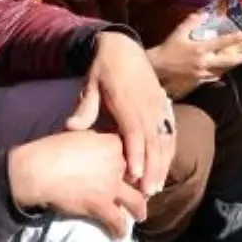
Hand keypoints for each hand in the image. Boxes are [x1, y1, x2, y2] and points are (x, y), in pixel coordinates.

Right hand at [9, 130, 148, 237]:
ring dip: (139, 211)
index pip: (135, 154)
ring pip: (136, 201)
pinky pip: (117, 221)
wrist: (37, 170)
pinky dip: (120, 230)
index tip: (135, 172)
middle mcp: (118, 163)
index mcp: (113, 143)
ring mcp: (111, 185)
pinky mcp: (100, 204)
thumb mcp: (81, 135)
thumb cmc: (52, 150)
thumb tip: (99, 144)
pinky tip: (118, 235)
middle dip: (140, 187)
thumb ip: (97, 141)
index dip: (136, 165)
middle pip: (139, 177)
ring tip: (140, 216)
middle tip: (140, 194)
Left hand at [67, 31, 174, 196]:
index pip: (135, 133)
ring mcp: (159, 106)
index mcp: (128, 102)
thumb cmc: (104, 68)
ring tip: (157, 187)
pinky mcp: (164, 105)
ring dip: (163, 164)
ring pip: (165, 139)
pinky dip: (170, 150)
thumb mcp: (90, 84)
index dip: (137, 155)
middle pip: (154, 142)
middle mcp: (148, 106)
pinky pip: (170, 131)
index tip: (135, 177)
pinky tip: (166, 165)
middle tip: (148, 193)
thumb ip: (85, 107)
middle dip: (153, 169)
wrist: (124, 47)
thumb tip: (70, 128)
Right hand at [149, 15, 241, 97]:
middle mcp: (204, 62)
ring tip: (239, 61)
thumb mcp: (179, 32)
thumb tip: (204, 13)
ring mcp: (201, 73)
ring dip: (231, 65)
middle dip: (241, 58)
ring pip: (221, 69)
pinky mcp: (197, 80)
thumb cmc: (168, 48)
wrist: (158, 67)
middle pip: (227, 61)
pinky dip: (217, 73)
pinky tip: (220, 72)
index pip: (221, 43)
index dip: (233, 38)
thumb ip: (192, 22)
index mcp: (200, 49)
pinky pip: (211, 76)